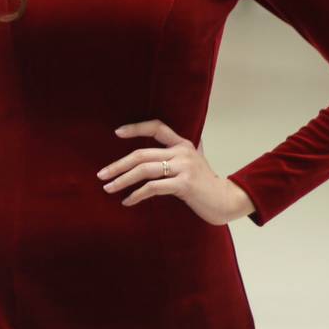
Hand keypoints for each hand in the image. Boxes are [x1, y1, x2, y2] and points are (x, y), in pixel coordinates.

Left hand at [97, 119, 255, 225]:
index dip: (136, 128)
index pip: (157, 127)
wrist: (227, 201)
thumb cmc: (206, 184)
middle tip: (101, 175)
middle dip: (118, 165)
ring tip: (108, 188)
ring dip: (122, 180)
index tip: (117, 133)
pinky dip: (136, 195)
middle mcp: (182, 152)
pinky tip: (127, 201)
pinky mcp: (184, 184)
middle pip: (141, 154)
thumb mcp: (194, 162)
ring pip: (144, 170)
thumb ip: (178, 154)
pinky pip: (153, 188)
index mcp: (183, 144)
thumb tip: (159, 149)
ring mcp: (184, 167)